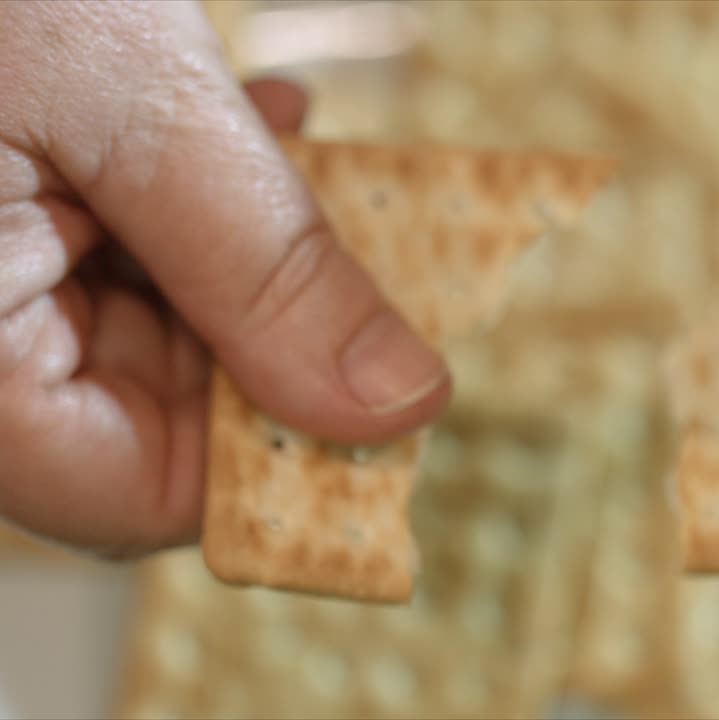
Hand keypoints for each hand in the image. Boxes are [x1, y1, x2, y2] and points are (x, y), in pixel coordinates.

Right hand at [0, 1, 448, 557]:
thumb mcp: (128, 104)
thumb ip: (266, 269)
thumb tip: (401, 403)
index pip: (134, 496)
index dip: (275, 454)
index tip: (398, 396)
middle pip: (153, 412)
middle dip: (278, 333)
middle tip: (372, 262)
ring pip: (147, 329)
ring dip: (247, 255)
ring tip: (296, 149)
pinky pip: (109, 254)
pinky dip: (190, 204)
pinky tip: (240, 120)